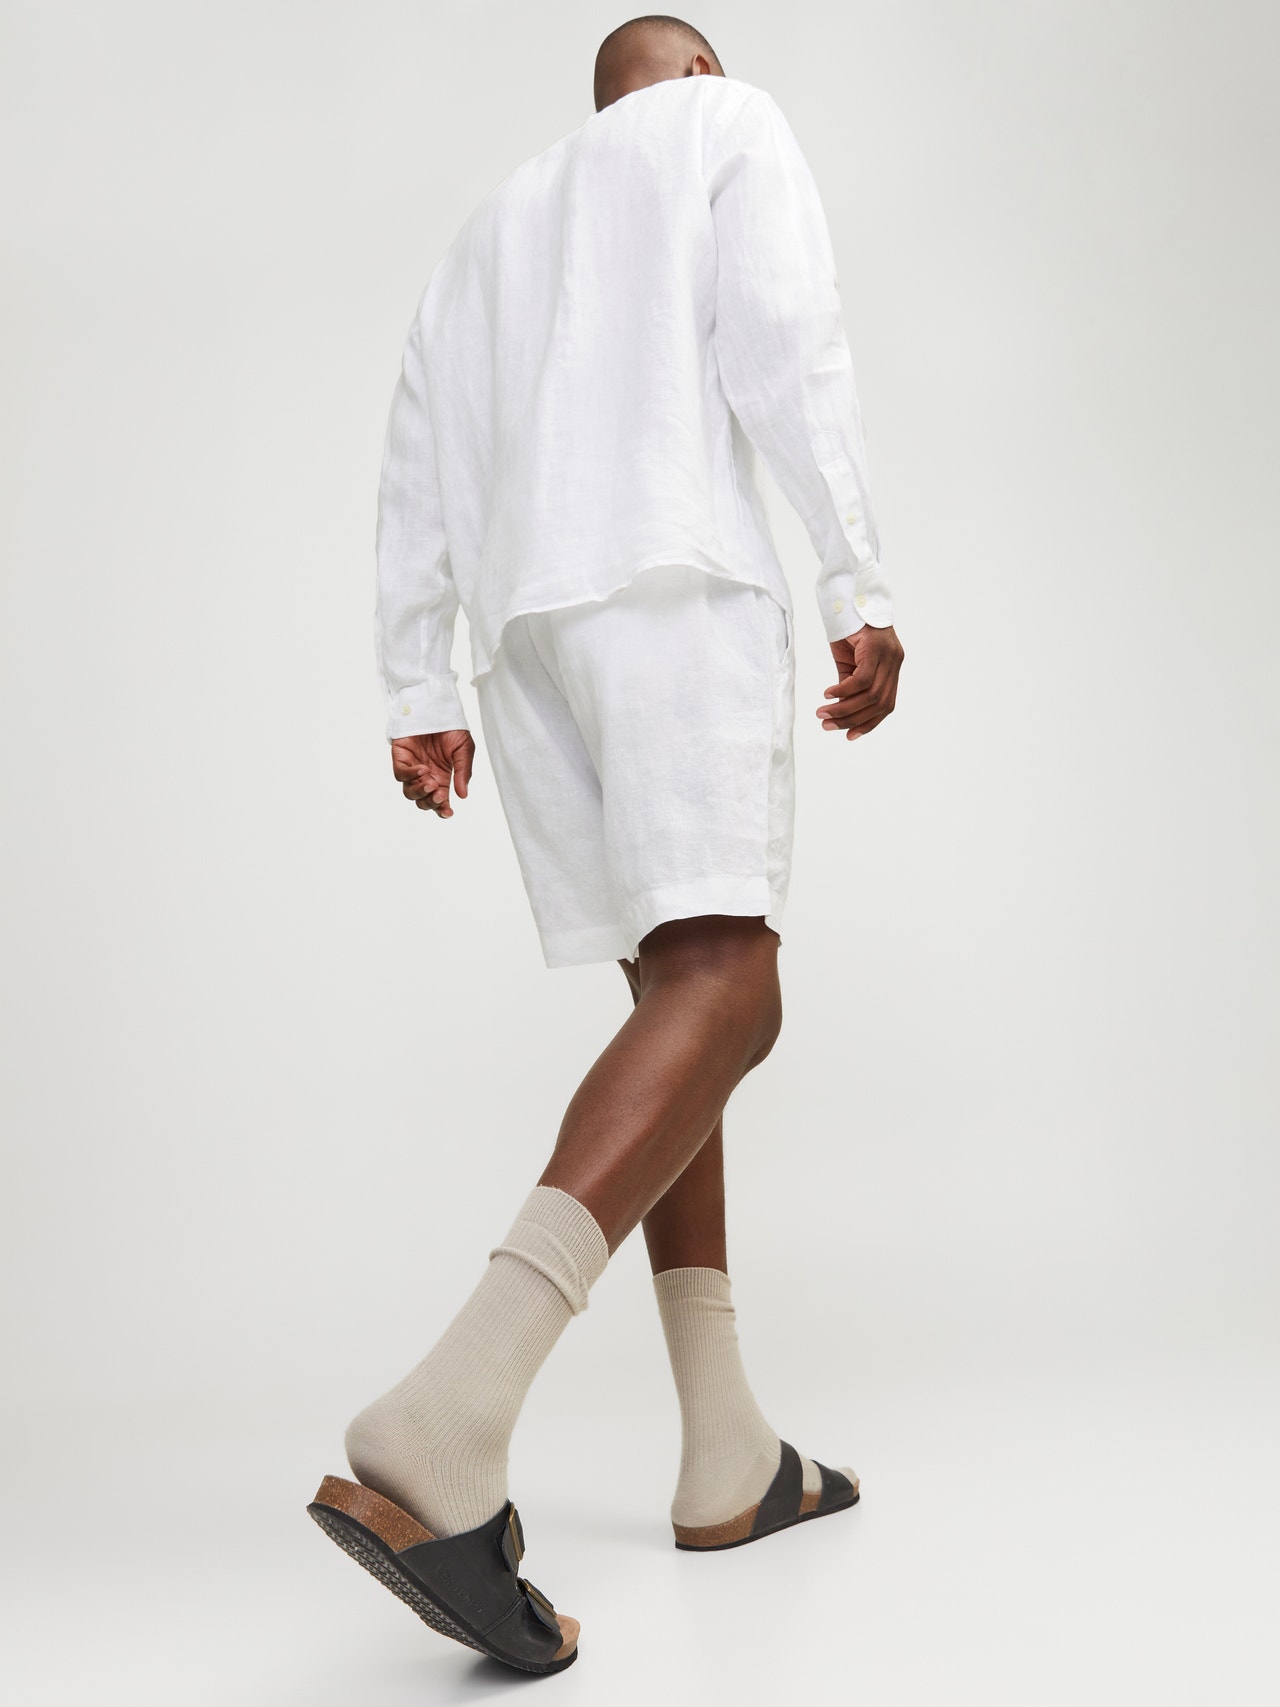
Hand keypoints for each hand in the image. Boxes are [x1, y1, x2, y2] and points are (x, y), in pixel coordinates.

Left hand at [390, 730, 474, 817]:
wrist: (438, 708)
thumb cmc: (452, 729)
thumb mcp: (464, 751)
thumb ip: (464, 773)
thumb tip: (462, 796)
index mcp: (442, 778)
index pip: (439, 801)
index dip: (442, 810)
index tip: (448, 812)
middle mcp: (426, 776)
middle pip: (422, 801)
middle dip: (430, 802)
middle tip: (439, 794)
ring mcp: (412, 768)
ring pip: (409, 791)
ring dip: (420, 791)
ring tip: (431, 782)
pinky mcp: (401, 757)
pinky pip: (400, 773)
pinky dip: (410, 775)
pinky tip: (423, 770)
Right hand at [815, 624, 903, 741]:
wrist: (850, 595)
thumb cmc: (849, 627)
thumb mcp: (849, 661)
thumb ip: (849, 683)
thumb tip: (841, 708)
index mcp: (891, 668)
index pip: (886, 705)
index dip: (869, 724)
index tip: (848, 735)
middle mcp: (895, 662)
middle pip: (879, 704)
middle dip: (852, 719)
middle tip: (827, 725)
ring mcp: (889, 655)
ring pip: (870, 695)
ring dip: (844, 708)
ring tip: (823, 713)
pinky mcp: (876, 648)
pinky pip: (861, 679)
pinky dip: (843, 691)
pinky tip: (828, 695)